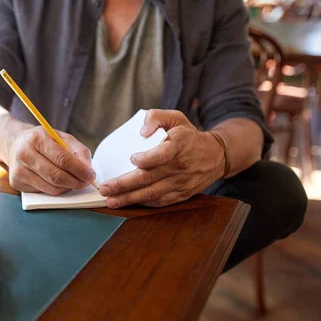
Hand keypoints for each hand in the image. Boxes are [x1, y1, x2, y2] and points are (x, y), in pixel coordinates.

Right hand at [6, 126, 96, 194]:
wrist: (16, 144)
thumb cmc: (43, 141)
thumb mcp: (62, 138)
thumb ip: (78, 151)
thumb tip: (88, 170)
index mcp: (37, 138)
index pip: (62, 159)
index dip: (80, 170)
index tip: (91, 175)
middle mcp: (25, 154)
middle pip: (56, 176)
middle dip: (76, 182)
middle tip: (86, 182)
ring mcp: (19, 170)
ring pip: (51, 188)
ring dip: (67, 187)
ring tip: (73, 181)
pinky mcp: (16, 182)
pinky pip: (44, 192)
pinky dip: (56, 190)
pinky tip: (58, 182)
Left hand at [98, 110, 225, 208]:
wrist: (215, 156)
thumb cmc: (188, 135)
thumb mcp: (175, 117)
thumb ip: (156, 117)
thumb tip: (141, 131)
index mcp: (178, 146)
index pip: (162, 155)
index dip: (146, 159)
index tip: (131, 158)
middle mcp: (179, 167)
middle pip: (149, 179)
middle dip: (124, 185)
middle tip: (105, 189)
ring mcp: (180, 184)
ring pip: (151, 194)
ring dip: (129, 199)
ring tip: (110, 201)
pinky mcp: (180, 195)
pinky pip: (159, 202)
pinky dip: (142, 203)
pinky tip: (127, 202)